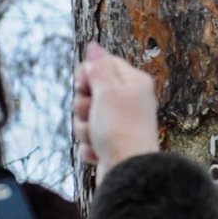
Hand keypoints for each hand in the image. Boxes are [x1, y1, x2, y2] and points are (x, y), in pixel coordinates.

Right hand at [73, 42, 159, 182]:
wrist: (127, 172)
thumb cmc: (120, 129)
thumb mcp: (108, 91)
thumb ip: (99, 67)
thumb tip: (94, 46)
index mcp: (134, 82)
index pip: (104, 64)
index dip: (88, 74)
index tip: (82, 85)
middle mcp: (131, 101)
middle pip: (92, 92)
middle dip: (83, 106)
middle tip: (92, 113)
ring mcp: (122, 124)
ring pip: (87, 117)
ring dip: (84, 128)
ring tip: (97, 137)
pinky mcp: (113, 145)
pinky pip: (90, 139)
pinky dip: (91, 146)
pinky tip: (100, 152)